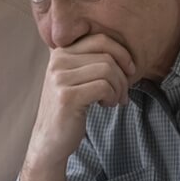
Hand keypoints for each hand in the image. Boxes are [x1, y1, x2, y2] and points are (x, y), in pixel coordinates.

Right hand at [20, 34, 133, 180]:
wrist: (50, 141)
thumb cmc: (69, 109)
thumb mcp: (76, 79)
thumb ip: (91, 61)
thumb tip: (125, 53)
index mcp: (60, 52)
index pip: (100, 39)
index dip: (121, 53)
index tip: (129, 70)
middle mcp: (57, 62)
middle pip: (107, 56)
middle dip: (123, 76)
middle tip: (122, 93)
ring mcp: (60, 78)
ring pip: (108, 70)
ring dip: (119, 88)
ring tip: (113, 101)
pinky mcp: (67, 96)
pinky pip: (103, 86)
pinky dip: (112, 97)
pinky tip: (106, 106)